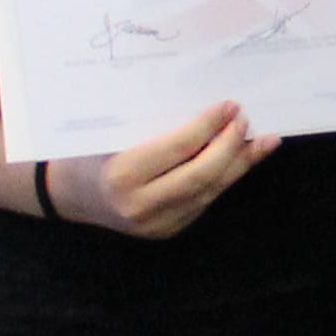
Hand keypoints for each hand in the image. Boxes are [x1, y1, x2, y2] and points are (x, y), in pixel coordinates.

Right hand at [52, 101, 272, 239]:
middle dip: (231, 146)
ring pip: (209, 191)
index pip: (178, 148)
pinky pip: (204, 201)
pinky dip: (226, 178)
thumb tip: (208, 104)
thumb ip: (153, 123)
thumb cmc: (89, 152)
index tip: (229, 105)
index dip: (209, 126)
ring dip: (240, 164)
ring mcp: (155, 224)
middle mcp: (139, 206)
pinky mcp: (167, 231)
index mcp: (121, 176)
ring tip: (265, 140)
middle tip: (246, 119)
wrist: (70, 195)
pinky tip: (243, 159)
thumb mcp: (112, 132)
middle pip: (201, 175)